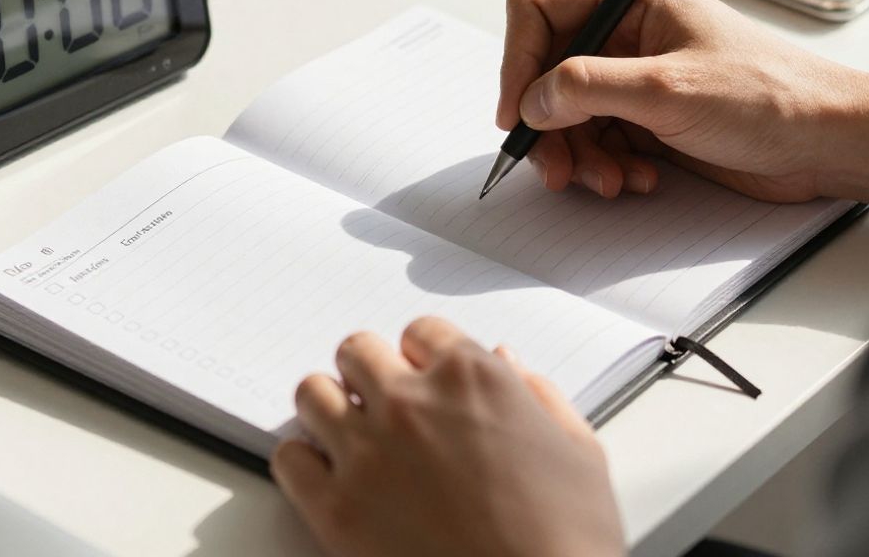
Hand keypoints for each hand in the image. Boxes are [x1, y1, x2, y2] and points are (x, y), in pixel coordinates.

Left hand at [270, 317, 624, 556]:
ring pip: (313, 392)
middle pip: (357, 351)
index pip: (420, 331)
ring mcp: (366, 451)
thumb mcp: (579, 452)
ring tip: (349, 433)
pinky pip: (289, 457)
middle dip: (370, 372)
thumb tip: (509, 364)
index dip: (424, 356)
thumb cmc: (567, 539)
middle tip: (384, 403)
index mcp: (471, 377)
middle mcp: (410, 402)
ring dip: (330, 406)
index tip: (427, 379)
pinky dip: (303, 460)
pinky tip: (328, 476)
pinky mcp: (335, 506)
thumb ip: (540, 395)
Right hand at [497, 0, 868, 223]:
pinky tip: (637, 180)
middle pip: (546, 72)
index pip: (539, 11)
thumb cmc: (771, 96)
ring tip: (608, 180)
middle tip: (553, 166)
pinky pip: (596, 142)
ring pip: (567, 115)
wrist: (828, 144)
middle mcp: (627, 34)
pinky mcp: (647, 120)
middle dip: (547, 124)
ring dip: (577, 154)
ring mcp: (636, 79)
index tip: (516, 111)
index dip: (517, 60)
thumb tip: (532, 99)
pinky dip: (604, 166)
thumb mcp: (668, 89)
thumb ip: (588, 88)